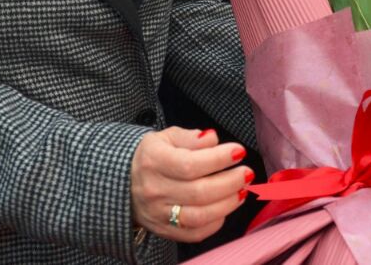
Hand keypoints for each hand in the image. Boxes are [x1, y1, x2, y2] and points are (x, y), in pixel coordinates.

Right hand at [130, 127, 251, 243]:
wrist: (123, 182)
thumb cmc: (151, 157)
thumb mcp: (166, 137)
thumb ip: (190, 137)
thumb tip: (212, 139)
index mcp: (153, 161)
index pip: (190, 164)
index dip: (218, 159)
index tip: (238, 151)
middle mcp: (154, 190)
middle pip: (198, 192)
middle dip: (230, 182)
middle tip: (247, 173)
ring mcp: (158, 214)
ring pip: (199, 216)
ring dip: (227, 204)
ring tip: (242, 191)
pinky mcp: (164, 230)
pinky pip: (194, 233)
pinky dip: (215, 222)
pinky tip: (225, 207)